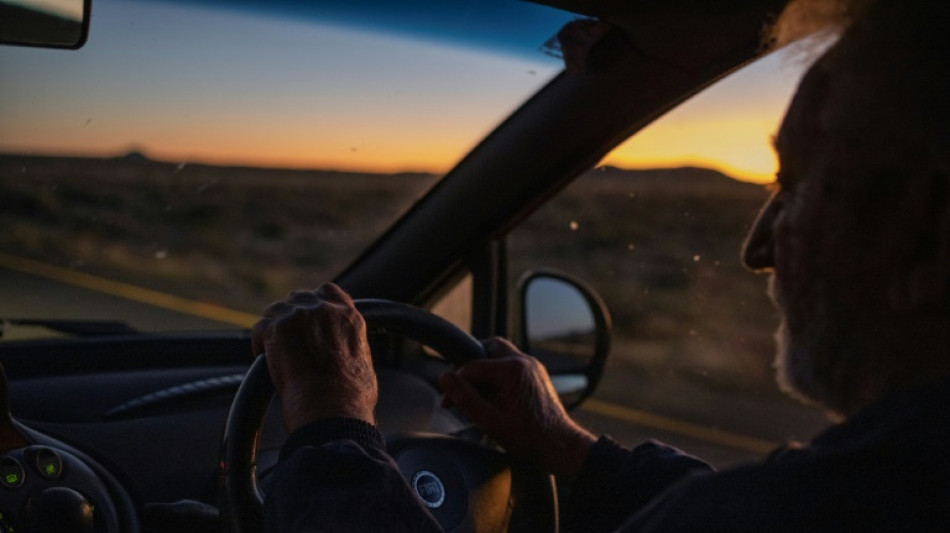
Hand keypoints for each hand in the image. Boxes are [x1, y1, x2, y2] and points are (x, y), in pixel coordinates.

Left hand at [252, 283, 377, 431]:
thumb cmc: (351, 397)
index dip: (315, 303)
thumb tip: (347, 359)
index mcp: (348, 316)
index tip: (310, 316)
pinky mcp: (276, 329)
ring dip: (274, 327)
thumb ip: (351, 347)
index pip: (328, 291)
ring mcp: (299, 316)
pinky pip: (260, 328)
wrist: (331, 406)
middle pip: (299, 298)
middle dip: (292, 315)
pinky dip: (260, 343)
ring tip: (275, 349)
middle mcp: (324, 310)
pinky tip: (264, 357)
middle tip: (289, 338)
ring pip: (276, 310)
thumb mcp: (363, 363)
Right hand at [439, 337, 595, 480]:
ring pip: (499, 354)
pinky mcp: (535, 374)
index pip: (471, 366)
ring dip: (483, 369)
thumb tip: (444, 378)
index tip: (447, 403)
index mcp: (512, 369)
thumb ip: (464, 397)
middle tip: (458, 386)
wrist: (559, 446)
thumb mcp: (488, 420)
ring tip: (473, 392)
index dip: (455, 384)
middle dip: (469, 366)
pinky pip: (510, 364)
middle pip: (487, 348)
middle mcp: (524, 361)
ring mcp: (532, 366)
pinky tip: (491, 395)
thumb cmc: (527, 437)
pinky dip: (496, 374)